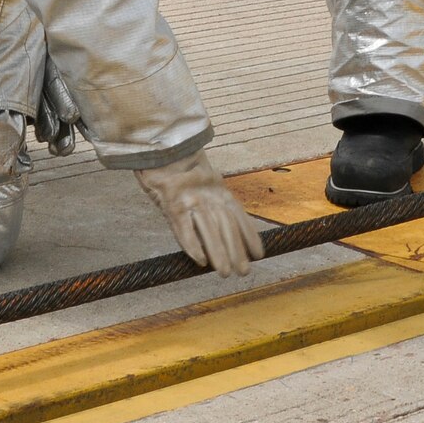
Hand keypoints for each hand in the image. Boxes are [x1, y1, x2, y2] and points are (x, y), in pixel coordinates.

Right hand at [135, 150, 265, 276]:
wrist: (164, 150)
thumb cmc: (183, 169)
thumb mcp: (207, 180)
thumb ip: (218, 198)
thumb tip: (232, 224)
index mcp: (220, 190)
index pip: (239, 215)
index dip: (250, 235)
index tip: (259, 254)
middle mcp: (210, 196)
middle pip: (227, 226)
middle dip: (236, 250)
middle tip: (243, 272)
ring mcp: (192, 200)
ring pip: (209, 230)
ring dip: (218, 253)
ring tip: (225, 272)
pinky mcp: (173, 205)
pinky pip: (185, 229)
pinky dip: (193, 246)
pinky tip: (200, 261)